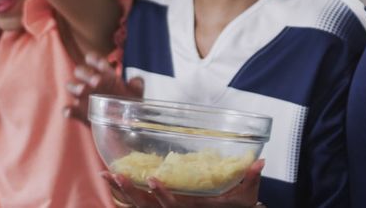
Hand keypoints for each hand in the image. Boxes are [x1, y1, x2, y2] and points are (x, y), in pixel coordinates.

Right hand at [64, 52, 144, 123]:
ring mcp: (85, 98)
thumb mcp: (135, 96)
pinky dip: (69, 110)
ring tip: (83, 90)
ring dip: (76, 87)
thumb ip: (137, 87)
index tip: (97, 61)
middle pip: (81, 72)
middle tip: (96, 80)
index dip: (96, 60)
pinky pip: (71, 110)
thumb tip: (137, 80)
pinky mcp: (80, 113)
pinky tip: (70, 111)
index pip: (98, 63)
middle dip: (86, 73)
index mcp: (106, 76)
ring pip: (73, 88)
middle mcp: (92, 85)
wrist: (121, 128)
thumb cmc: (127, 106)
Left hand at [102, 159, 264, 206]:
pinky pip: (137, 207)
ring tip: (106, 175)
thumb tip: (260, 162)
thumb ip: (249, 179)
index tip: (153, 179)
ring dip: (121, 193)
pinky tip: (111, 182)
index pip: (175, 207)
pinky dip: (123, 196)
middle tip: (115, 175)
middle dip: (131, 193)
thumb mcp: (244, 198)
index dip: (163, 195)